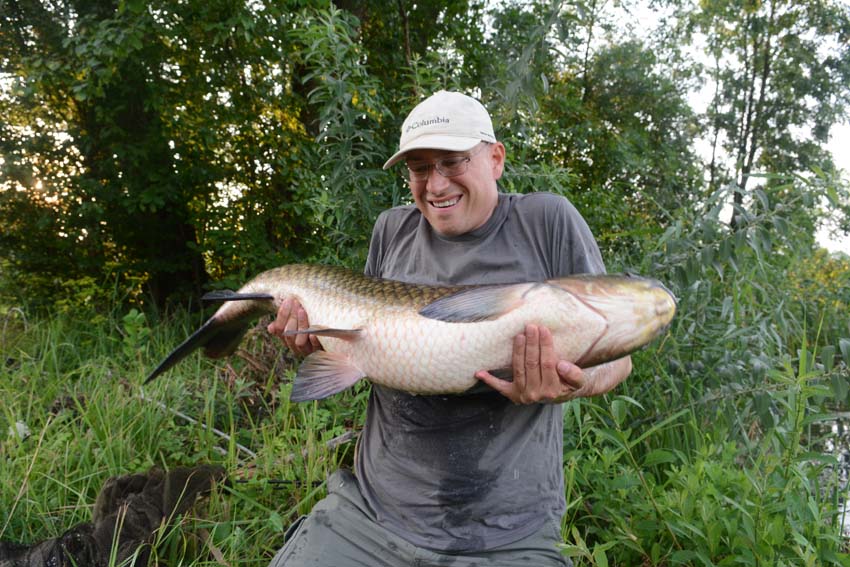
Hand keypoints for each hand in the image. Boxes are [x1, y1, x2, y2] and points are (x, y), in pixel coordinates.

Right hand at [266, 298, 321, 356]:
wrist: (333, 337)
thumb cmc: (312, 324)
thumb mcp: (298, 321)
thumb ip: (286, 321)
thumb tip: (271, 328)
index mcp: (288, 339)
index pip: (279, 329)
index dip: (282, 315)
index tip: (288, 300)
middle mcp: (296, 347)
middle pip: (289, 335)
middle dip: (291, 318)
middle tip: (297, 303)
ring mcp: (308, 350)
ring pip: (299, 342)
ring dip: (300, 325)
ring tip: (303, 311)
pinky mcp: (320, 352)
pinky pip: (315, 347)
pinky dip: (313, 340)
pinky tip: (314, 332)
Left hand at [475, 324, 631, 403]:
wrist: (560, 395)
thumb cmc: (569, 383)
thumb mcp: (578, 381)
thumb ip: (574, 375)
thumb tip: (562, 365)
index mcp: (553, 390)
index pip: (548, 364)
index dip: (546, 346)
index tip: (544, 330)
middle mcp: (536, 395)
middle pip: (532, 364)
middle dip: (531, 343)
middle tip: (531, 326)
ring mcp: (522, 395)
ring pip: (518, 369)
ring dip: (517, 350)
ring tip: (519, 334)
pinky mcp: (512, 394)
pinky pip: (500, 387)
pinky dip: (489, 380)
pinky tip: (479, 372)